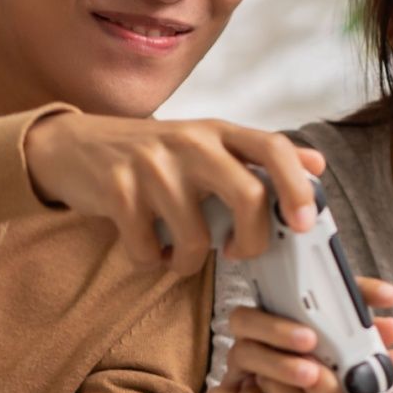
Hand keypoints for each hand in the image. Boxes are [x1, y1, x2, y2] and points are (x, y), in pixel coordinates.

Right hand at [22, 113, 323, 277]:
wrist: (75, 146)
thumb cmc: (153, 155)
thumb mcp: (206, 145)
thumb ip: (258, 157)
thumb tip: (317, 165)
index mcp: (217, 131)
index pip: (272, 147)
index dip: (297, 186)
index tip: (305, 223)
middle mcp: (189, 142)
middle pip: (247, 196)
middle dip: (254, 240)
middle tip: (241, 253)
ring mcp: (152, 165)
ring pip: (197, 237)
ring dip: (190, 261)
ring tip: (180, 252)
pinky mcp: (118, 190)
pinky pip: (150, 251)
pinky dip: (152, 261)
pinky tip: (149, 247)